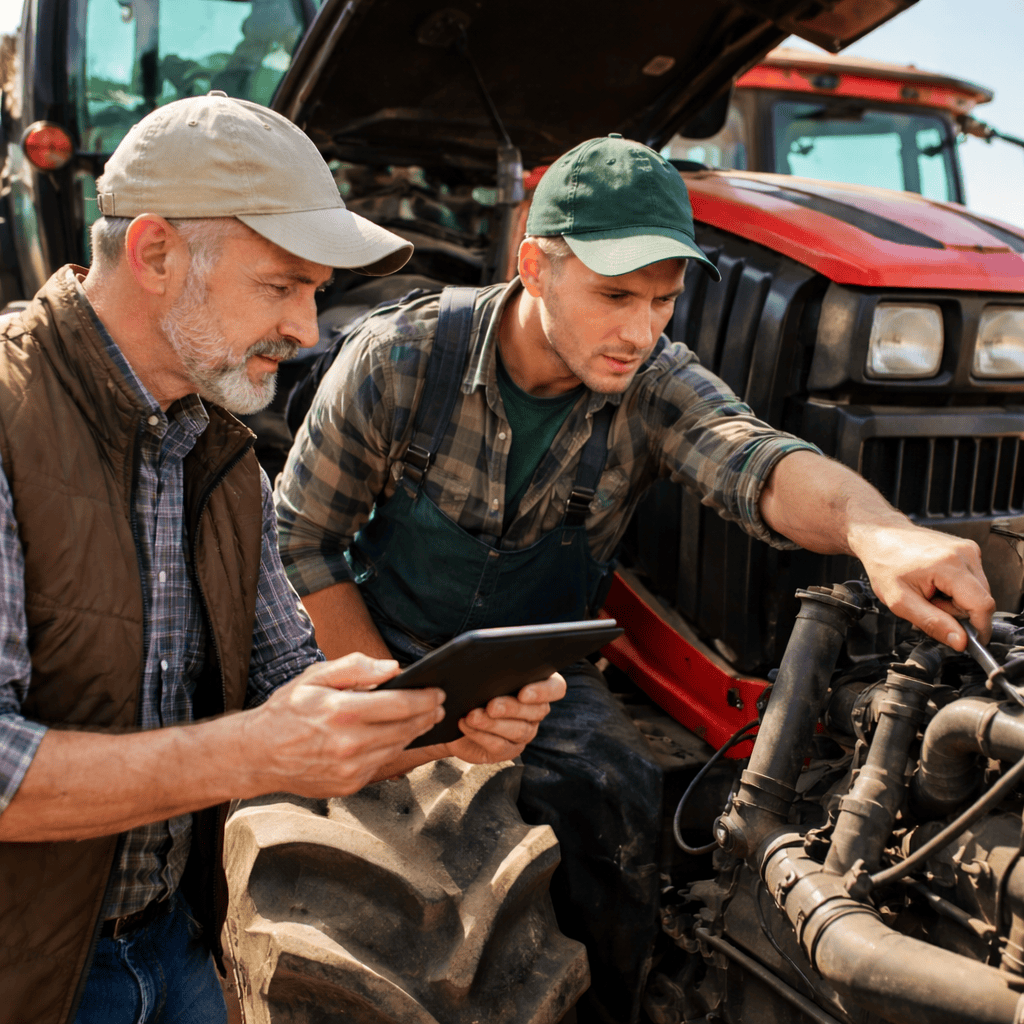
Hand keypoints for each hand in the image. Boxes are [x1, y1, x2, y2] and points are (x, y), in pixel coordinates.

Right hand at [241, 654, 444, 796]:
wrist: (257, 755)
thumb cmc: (286, 711)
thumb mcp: (315, 677)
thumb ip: (355, 667)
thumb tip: (392, 668)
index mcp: (343, 712)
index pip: (401, 704)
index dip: (426, 697)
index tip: (438, 691)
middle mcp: (350, 743)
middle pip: (406, 728)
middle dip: (427, 714)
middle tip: (439, 705)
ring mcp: (351, 768)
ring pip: (398, 747)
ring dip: (414, 732)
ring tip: (423, 718)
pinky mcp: (350, 784)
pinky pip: (382, 763)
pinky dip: (393, 748)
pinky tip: (396, 736)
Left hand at [417, 673, 566, 764]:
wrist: (456, 713)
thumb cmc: (475, 686)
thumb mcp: (486, 672)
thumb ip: (495, 667)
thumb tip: (489, 662)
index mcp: (538, 685)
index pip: (556, 688)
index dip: (544, 691)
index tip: (524, 693)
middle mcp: (536, 711)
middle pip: (536, 711)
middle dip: (511, 708)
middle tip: (491, 706)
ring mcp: (525, 733)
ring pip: (517, 730)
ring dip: (493, 723)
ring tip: (472, 716)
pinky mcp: (508, 750)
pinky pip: (500, 745)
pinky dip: (481, 735)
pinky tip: (466, 725)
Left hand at [852, 521, 994, 647]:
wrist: (880, 536)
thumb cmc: (884, 563)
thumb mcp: (900, 601)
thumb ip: (932, 623)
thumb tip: (960, 641)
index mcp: (949, 565)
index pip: (982, 605)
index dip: (979, 628)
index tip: (967, 641)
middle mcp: (964, 553)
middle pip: (981, 600)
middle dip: (958, 612)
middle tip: (929, 604)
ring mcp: (968, 549)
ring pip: (978, 592)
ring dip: (957, 601)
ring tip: (930, 592)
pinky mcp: (968, 550)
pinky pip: (973, 581)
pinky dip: (957, 589)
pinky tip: (936, 583)